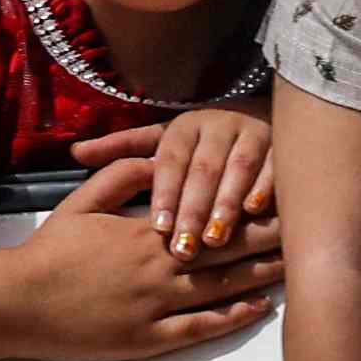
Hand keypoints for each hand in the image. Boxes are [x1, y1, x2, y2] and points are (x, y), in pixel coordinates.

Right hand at [7, 153, 280, 360]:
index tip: (286, 196)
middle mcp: (161, 268)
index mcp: (149, 232)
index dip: (251, 207)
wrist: (16, 303)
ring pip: (223, 288)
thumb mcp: (85, 200)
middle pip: (229, 250)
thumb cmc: (50, 251)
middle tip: (313, 227)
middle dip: (272, 238)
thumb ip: (126, 177)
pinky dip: (233, 318)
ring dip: (262, 276)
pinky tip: (259, 309)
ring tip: (300, 266)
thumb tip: (164, 161)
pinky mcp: (148, 340)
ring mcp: (156, 306)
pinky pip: (201, 328)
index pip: (212, 215)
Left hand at [137, 104, 281, 256]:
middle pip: (204, 167)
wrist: (261, 113)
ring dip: (227, 203)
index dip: (165, 192)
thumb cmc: (202, 141)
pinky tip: (255, 212)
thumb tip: (76, 152)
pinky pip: (275, 165)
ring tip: (215, 238)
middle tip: (184, 246)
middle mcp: (220, 124)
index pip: (171, 159)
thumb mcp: (163, 140)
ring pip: (240, 167)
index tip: (157, 226)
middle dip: (194, 208)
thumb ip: (123, 148)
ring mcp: (254, 130)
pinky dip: (265, 186)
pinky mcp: (284, 143)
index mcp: (186, 125)